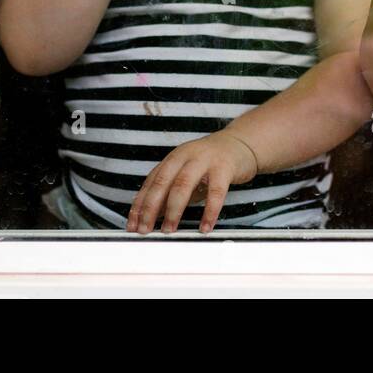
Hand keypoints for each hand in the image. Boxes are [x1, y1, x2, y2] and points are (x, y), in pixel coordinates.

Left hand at [126, 132, 257, 233]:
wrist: (240, 143)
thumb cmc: (210, 162)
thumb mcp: (186, 173)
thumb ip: (170, 191)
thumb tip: (151, 216)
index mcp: (173, 158)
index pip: (150, 183)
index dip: (139, 204)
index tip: (132, 224)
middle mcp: (185, 156)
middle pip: (162, 183)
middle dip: (150, 208)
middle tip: (144, 229)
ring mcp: (204, 160)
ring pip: (183, 185)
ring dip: (173, 210)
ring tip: (169, 230)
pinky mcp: (224, 167)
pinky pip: (216, 192)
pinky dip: (209, 212)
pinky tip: (205, 227)